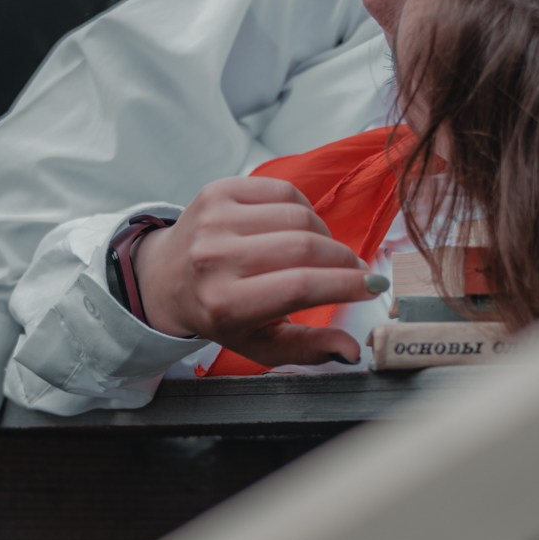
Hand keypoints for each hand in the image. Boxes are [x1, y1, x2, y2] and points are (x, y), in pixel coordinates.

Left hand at [133, 176, 384, 368]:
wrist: (165, 279)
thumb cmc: (221, 314)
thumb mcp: (260, 344)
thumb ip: (308, 349)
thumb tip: (353, 349)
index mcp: (224, 302)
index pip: (300, 286)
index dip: (346, 284)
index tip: (373, 286)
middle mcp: (214, 258)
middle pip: (304, 247)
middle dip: (343, 259)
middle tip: (355, 271)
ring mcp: (214, 219)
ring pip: (298, 214)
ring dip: (324, 234)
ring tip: (321, 253)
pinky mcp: (217, 191)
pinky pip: (282, 190)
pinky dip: (303, 208)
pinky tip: (298, 227)